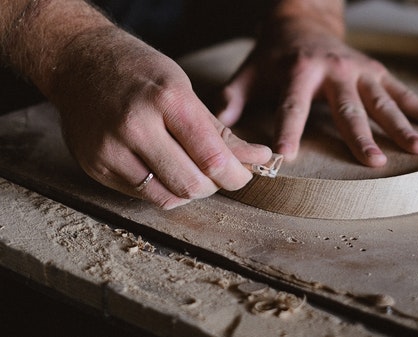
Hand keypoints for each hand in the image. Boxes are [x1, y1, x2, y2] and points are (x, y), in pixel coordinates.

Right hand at [50, 28, 270, 208]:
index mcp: (167, 100)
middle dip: (216, 185)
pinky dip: (164, 190)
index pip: (212, 158)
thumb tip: (257, 159)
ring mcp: (111, 150)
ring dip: (191, 191)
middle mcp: (136, 126)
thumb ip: (219, 132)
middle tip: (220, 174)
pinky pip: (143, 196)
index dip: (237, 175)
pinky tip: (165, 170)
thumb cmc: (140, 72)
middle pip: (192, 185)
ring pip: (168, 198)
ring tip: (193, 171)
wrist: (80, 63)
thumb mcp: (185, 90)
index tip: (245, 174)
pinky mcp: (96, 168)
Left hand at [217, 18, 417, 166]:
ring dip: (402, 126)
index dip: (288, 131)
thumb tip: (219, 128)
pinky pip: (405, 93)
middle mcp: (334, 70)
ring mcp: (360, 70)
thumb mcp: (249, 72)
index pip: (291, 107)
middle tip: (374, 163)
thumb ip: (233, 99)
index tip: (286, 157)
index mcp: (297, 72)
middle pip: (348, 108)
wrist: (303, 19)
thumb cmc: (273, 54)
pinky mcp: (377, 72)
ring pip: (383, 102)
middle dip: (360, 136)